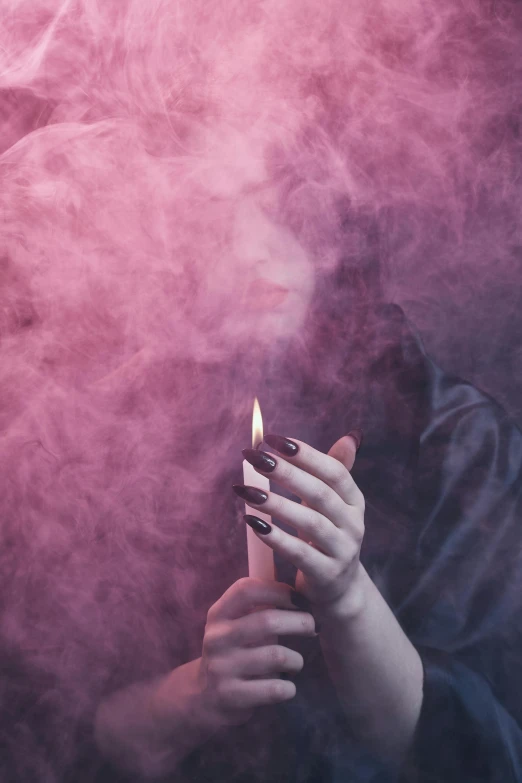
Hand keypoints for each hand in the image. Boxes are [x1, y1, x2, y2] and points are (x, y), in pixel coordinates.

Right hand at [197, 577, 316, 726]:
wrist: (201, 697)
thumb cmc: (232, 652)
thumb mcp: (234, 625)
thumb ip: (258, 608)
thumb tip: (300, 591)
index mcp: (218, 614)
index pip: (247, 589)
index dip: (279, 590)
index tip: (299, 599)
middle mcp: (217, 638)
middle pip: (269, 621)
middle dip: (300, 622)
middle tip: (311, 627)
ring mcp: (221, 668)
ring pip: (277, 656)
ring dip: (296, 660)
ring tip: (295, 663)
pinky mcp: (230, 696)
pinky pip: (275, 689)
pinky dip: (289, 688)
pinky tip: (287, 687)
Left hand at [234, 433, 364, 613]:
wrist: (339, 589)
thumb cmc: (328, 535)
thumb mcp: (335, 503)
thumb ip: (336, 470)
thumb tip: (350, 436)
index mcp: (354, 500)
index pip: (334, 471)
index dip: (306, 454)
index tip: (273, 439)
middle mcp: (353, 523)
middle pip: (320, 493)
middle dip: (286, 472)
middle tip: (254, 457)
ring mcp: (342, 550)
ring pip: (310, 522)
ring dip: (276, 504)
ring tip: (246, 490)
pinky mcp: (327, 574)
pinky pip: (300, 554)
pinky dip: (276, 537)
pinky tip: (253, 523)